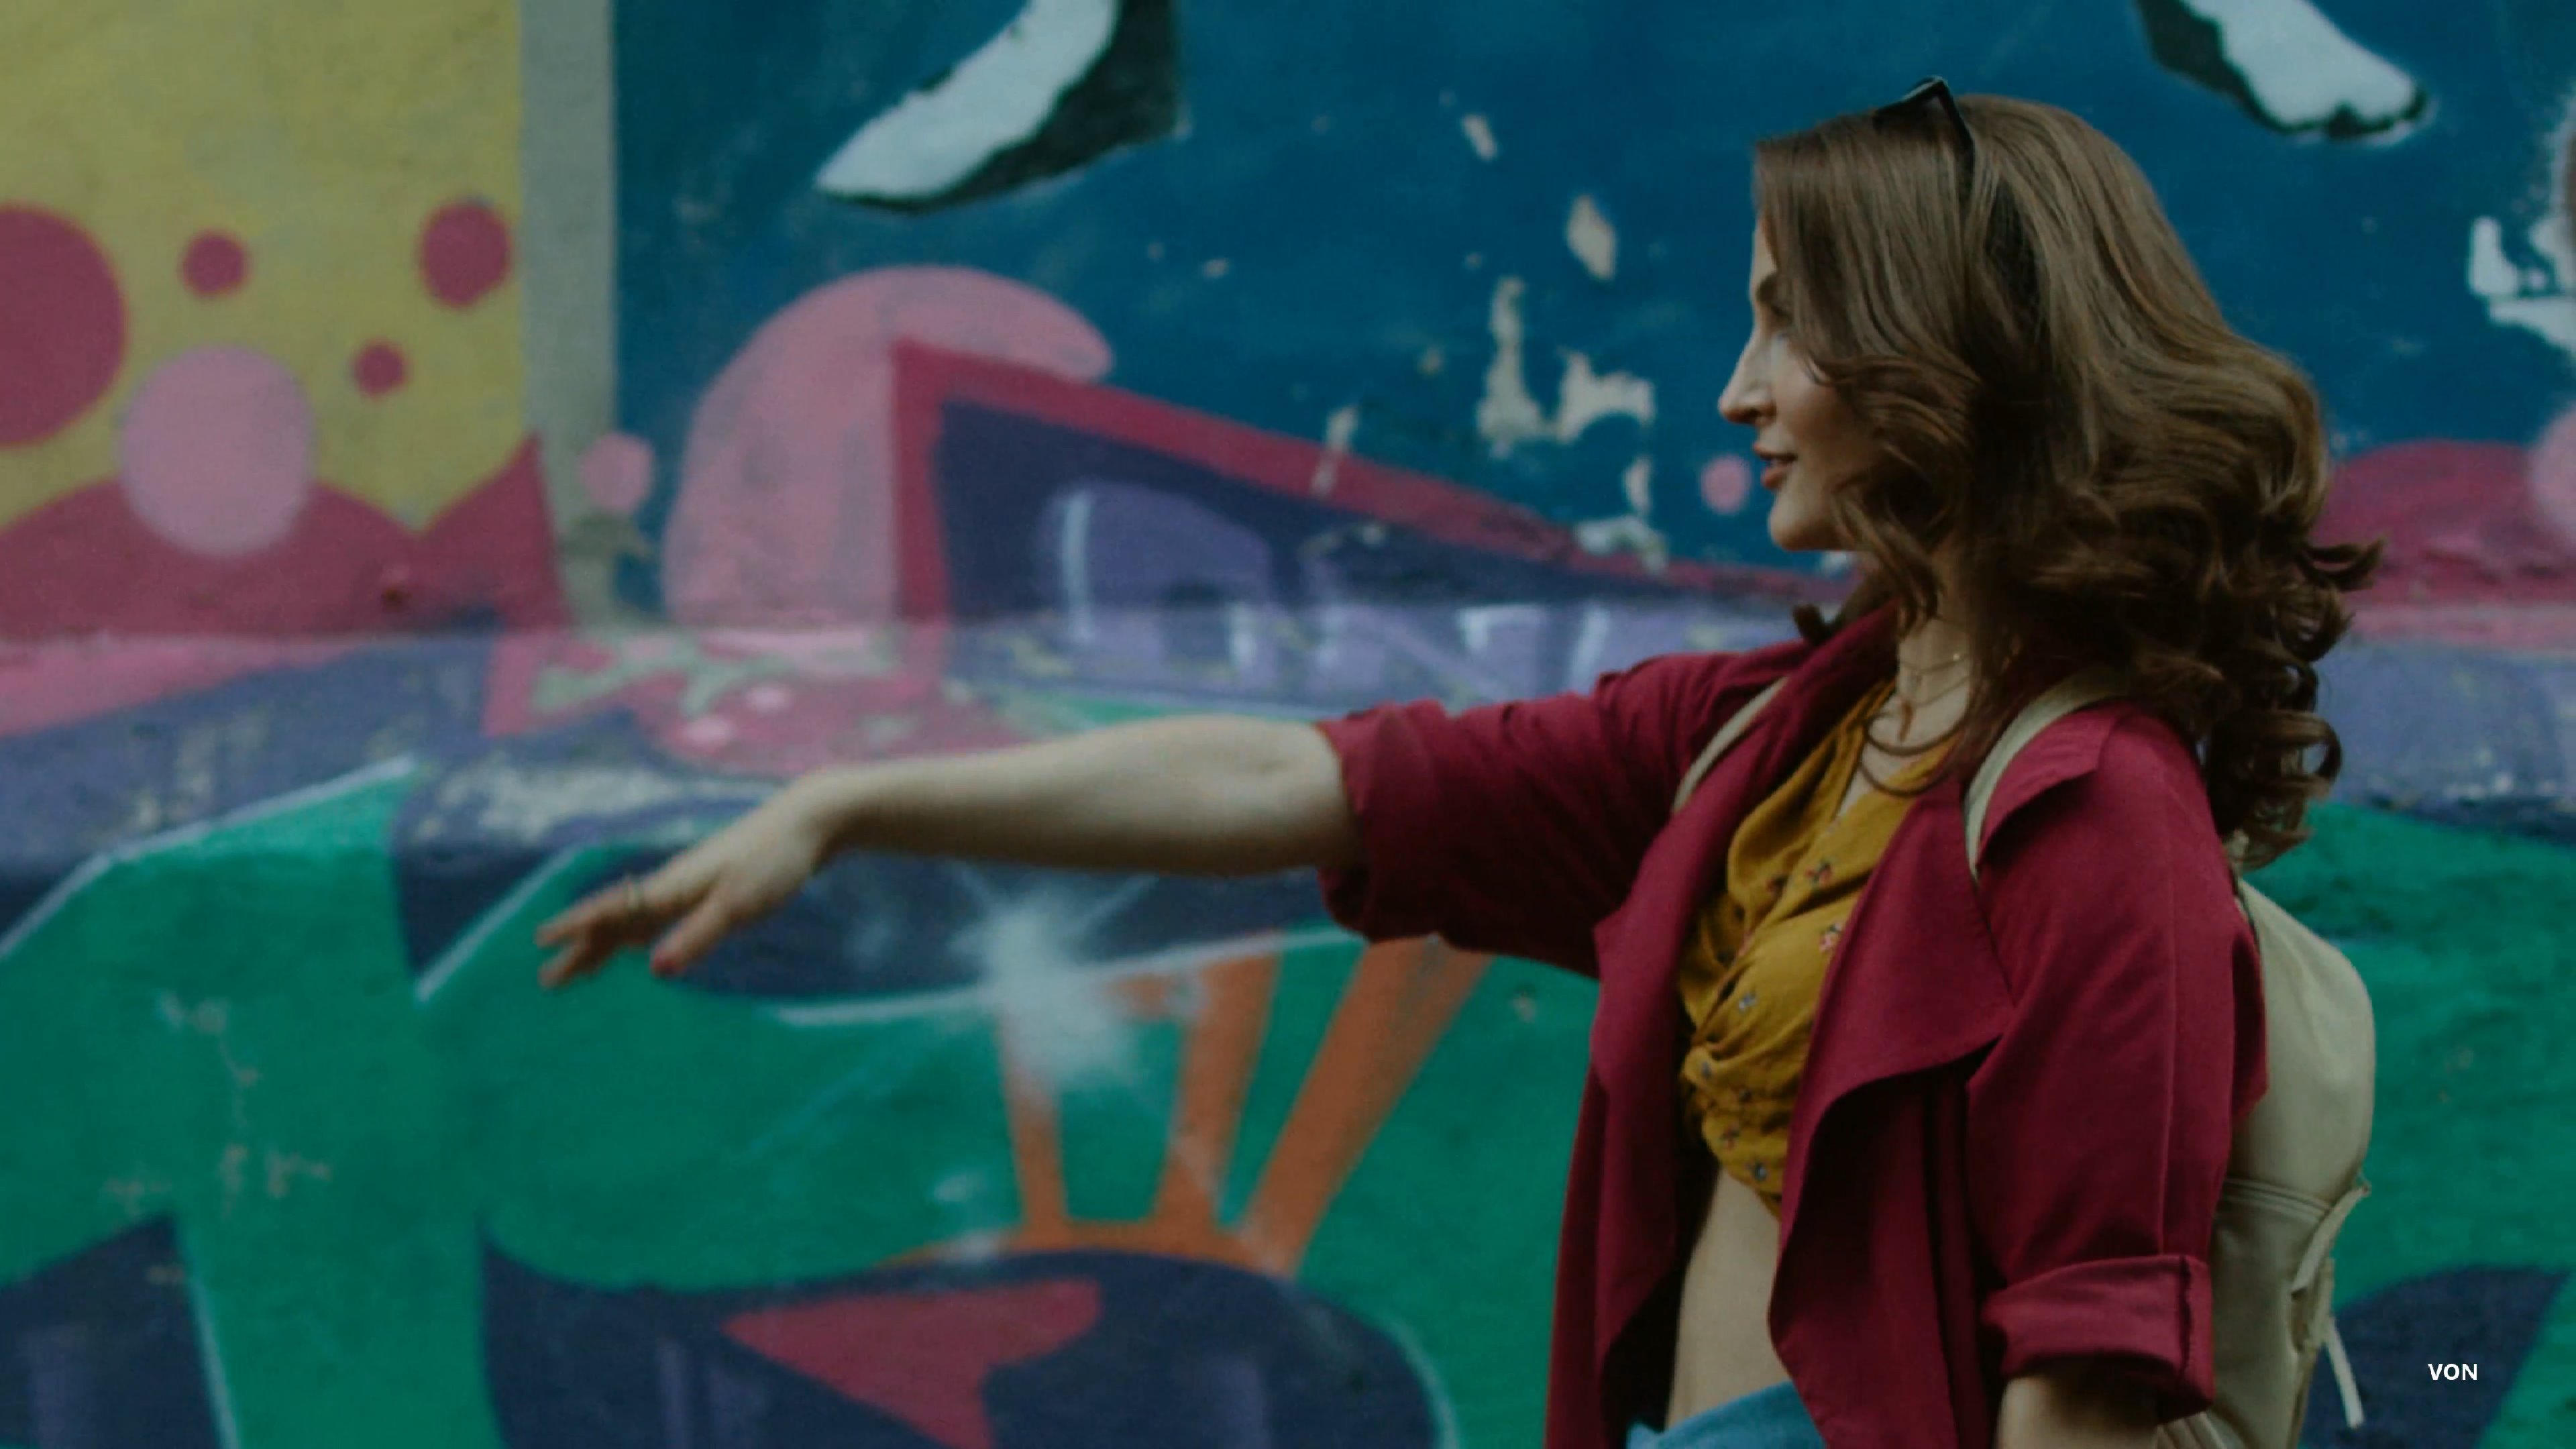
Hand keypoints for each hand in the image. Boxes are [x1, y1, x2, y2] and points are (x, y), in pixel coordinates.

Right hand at [534, 781, 835, 987]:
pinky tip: (638, 946)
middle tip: (548, 979)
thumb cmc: (774, 861)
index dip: (577, 927)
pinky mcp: (710, 888)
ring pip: (635, 920)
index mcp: (673, 887)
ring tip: (579, 969)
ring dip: (606, 945)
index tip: (540, 940)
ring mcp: (690, 885)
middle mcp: (673, 885)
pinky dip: (638, 934)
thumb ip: (697, 936)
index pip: (612, 910)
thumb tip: (656, 969)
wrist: (808, 822)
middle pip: (615, 921)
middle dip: (581, 949)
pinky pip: (659, 916)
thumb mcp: (738, 905)